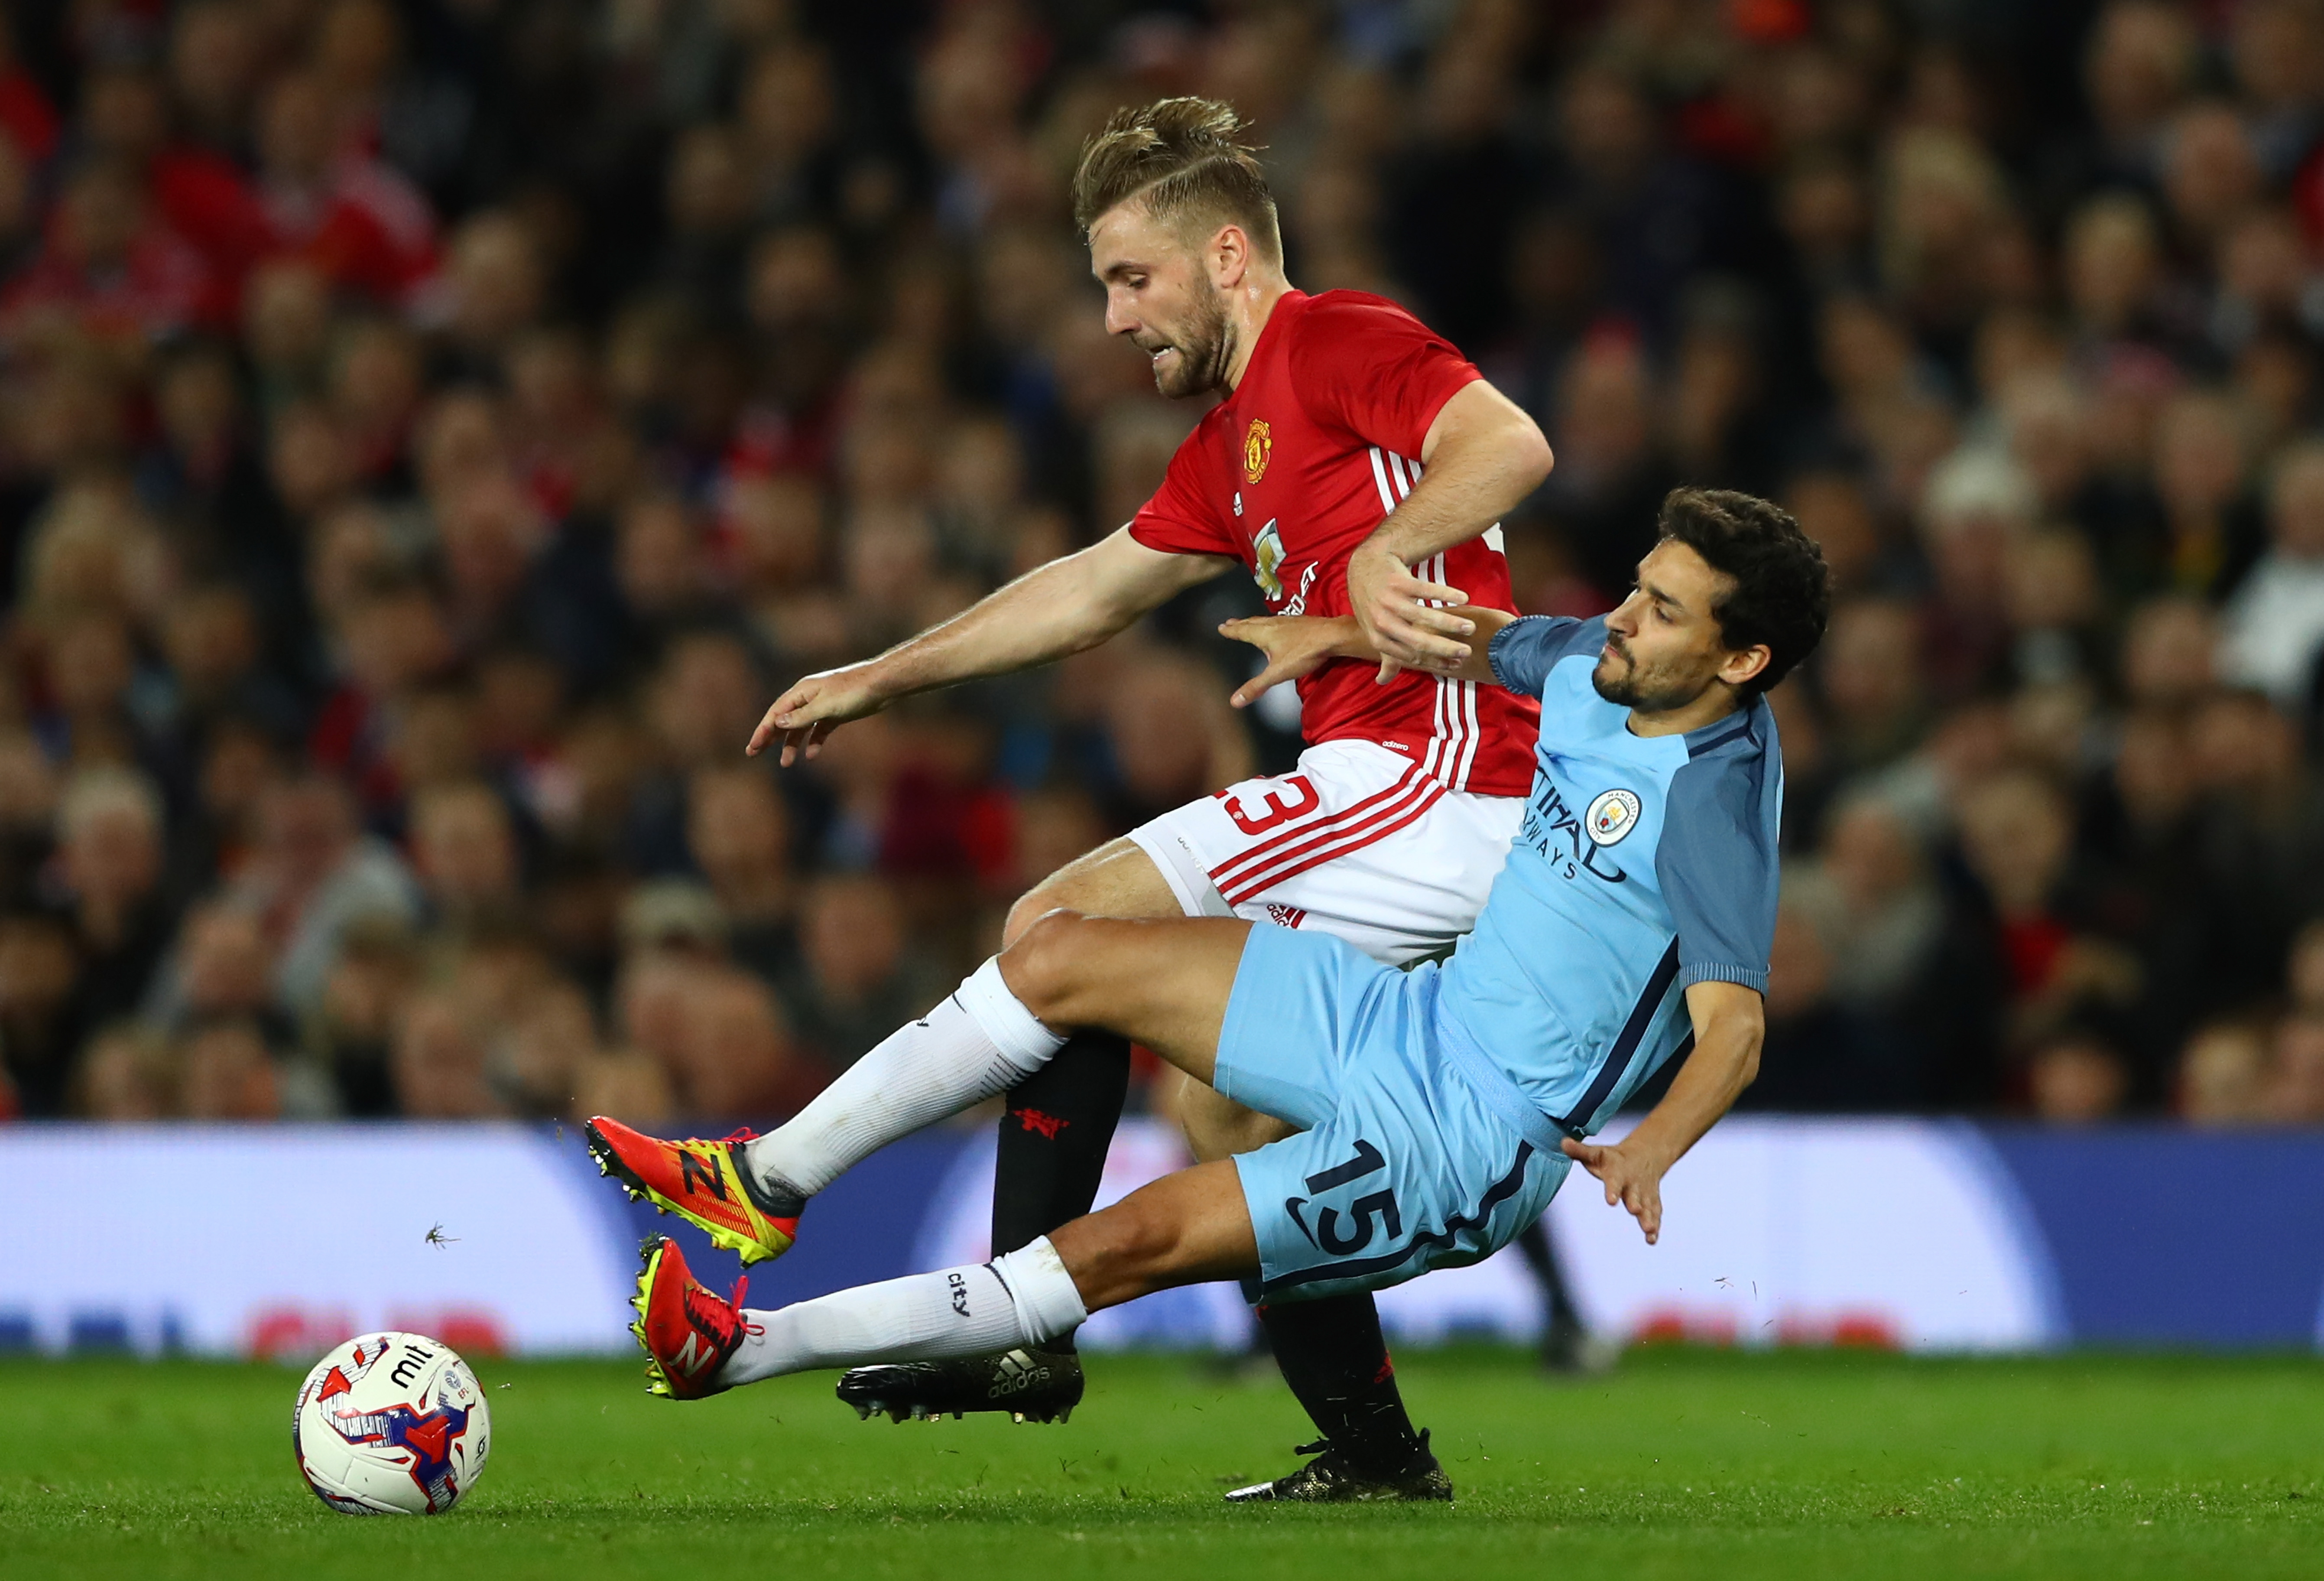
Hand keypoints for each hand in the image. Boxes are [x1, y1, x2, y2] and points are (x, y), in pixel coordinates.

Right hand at [745, 663, 892, 763]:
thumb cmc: (854, 691)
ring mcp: (822, 705)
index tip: (752, 747)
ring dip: (792, 744)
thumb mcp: (826, 706)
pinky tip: (812, 755)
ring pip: (801, 727)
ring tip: (785, 763)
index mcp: (802, 691)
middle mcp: (809, 697)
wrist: (882, 684)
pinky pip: (819, 729)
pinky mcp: (836, 713)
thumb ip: (802, 716)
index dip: (762, 730)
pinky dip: (814, 741)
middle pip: (784, 719)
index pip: (776, 713)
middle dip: (769, 737)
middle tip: (754, 753)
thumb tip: (778, 722)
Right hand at [1218, 616, 1355, 708]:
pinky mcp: (1300, 622)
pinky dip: (1271, 622)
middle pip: (1252, 622)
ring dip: (1254, 622)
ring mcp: (1288, 621)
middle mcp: (1273, 624)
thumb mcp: (1277, 673)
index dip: (1231, 631)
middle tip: (1230, 622)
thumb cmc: (1304, 652)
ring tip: (1249, 623)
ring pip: (1265, 620)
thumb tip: (1235, 700)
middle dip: (1240, 624)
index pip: (1242, 631)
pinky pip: (1279, 621)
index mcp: (1264, 634)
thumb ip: (1256, 687)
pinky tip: (1277, 626)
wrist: (1332, 636)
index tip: (1222, 627)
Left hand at [1344, 541, 1473, 681]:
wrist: (1365, 567)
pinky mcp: (1398, 581)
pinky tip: (1464, 599)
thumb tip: (1382, 682)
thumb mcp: (1374, 632)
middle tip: (1467, 652)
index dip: (1435, 661)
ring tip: (1471, 628)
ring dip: (1451, 623)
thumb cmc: (1373, 604)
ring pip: (1424, 615)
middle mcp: (1382, 621)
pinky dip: (1446, 594)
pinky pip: (1426, 589)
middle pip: (1418, 640)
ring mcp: (1389, 600)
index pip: (1411, 655)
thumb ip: (1385, 657)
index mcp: (1378, 638)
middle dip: (1445, 648)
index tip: (1456, 664)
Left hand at [1561, 1135, 1668, 1244]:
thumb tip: (1562, 1142)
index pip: (1614, 1181)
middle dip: (1635, 1204)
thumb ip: (1580, 1151)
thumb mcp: (1596, 1153)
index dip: (1612, 1190)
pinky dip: (1655, 1227)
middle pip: (1634, 1195)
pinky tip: (1652, 1239)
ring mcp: (1644, 1195)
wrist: (1645, 1154)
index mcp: (1618, 1172)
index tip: (1611, 1201)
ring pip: (1647, 1207)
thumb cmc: (1613, 1158)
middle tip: (1635, 1211)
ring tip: (1648, 1230)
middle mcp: (1633, 1184)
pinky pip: (1655, 1214)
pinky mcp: (1651, 1203)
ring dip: (1648, 1218)